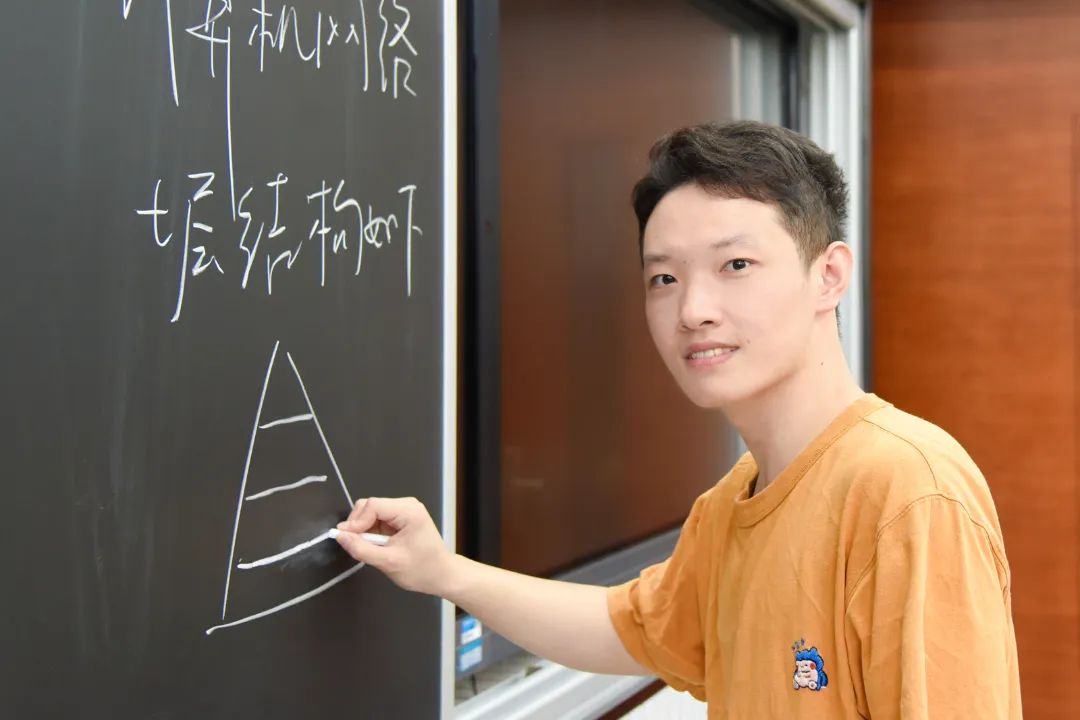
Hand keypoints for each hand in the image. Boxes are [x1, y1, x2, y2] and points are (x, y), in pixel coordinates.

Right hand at [334, 497, 452, 595]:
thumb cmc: (422, 570)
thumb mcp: (389, 562)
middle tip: (355, 545)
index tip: (346, 538)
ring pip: (371, 512)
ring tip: (369, 548)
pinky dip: (371, 532)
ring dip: (364, 529)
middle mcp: (407, 505)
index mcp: (409, 511)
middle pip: (370, 506)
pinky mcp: (400, 519)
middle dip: (358, 524)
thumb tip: (340, 536)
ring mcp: (404, 511)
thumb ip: (362, 549)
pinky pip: (377, 520)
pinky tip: (376, 545)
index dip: (356, 521)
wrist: (442, 575)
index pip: (372, 505)